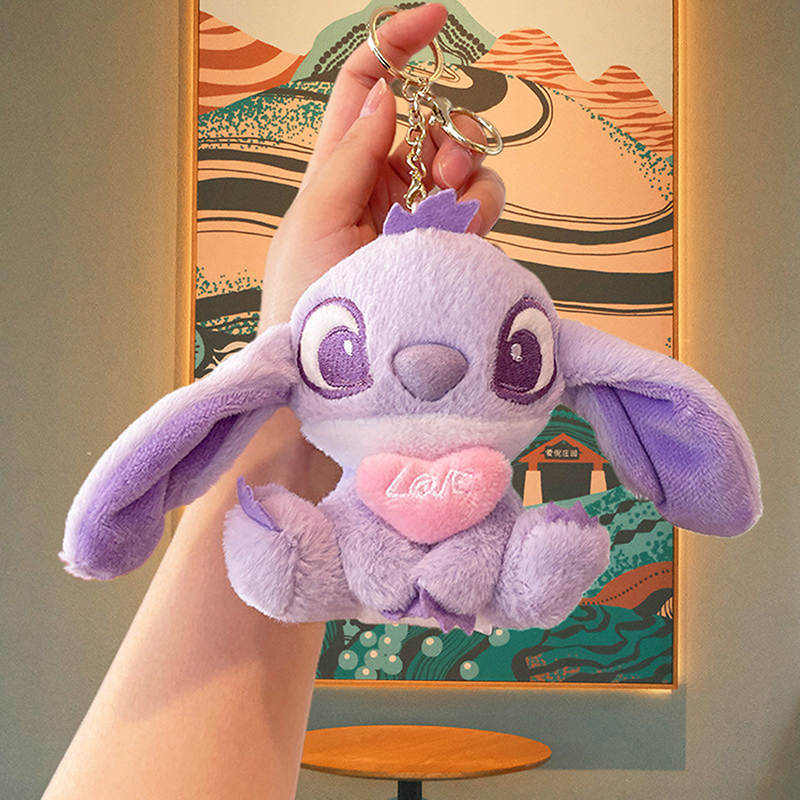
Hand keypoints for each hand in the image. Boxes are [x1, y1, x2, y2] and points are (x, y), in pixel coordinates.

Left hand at [259, 3, 504, 327]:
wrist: (335, 377)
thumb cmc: (304, 302)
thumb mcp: (313, 222)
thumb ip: (350, 158)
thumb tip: (384, 97)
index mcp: (338, 169)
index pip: (365, 88)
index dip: (395, 46)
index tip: (436, 18)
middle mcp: (382, 186)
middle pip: (431, 122)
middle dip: (448, 130)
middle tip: (441, 170)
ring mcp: (418, 219)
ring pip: (465, 163)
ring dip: (468, 172)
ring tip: (451, 212)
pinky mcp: (447, 249)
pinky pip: (480, 207)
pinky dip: (482, 207)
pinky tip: (467, 231)